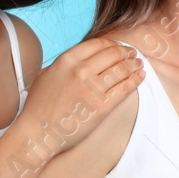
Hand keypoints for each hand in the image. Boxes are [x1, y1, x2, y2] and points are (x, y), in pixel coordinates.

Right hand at [17, 38, 144, 150]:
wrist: (38, 133)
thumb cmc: (39, 107)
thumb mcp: (46, 75)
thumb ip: (64, 64)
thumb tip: (81, 58)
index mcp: (67, 60)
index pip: (98, 44)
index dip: (112, 44)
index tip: (118, 47)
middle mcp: (80, 71)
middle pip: (113, 54)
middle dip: (126, 53)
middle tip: (133, 55)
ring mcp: (92, 88)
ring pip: (121, 70)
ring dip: (134, 64)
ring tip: (139, 64)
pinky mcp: (101, 106)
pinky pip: (124, 88)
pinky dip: (135, 80)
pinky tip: (140, 76)